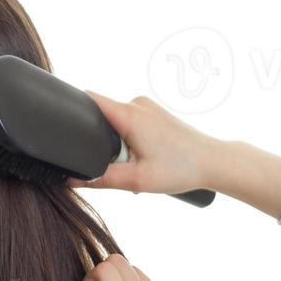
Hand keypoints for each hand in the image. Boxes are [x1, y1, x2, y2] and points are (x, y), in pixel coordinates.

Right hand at [71, 92, 222, 195]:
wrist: (213, 162)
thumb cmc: (180, 169)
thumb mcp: (136, 180)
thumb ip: (101, 179)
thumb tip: (73, 180)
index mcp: (129, 114)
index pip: (89, 99)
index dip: (74, 110)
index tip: (66, 126)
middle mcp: (137, 103)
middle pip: (102, 115)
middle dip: (102, 141)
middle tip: (120, 164)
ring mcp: (147, 106)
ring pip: (117, 122)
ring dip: (120, 144)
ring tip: (138, 163)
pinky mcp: (155, 112)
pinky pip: (130, 122)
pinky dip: (131, 140)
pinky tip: (147, 157)